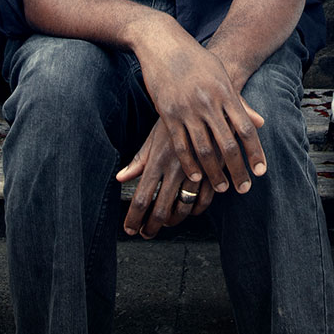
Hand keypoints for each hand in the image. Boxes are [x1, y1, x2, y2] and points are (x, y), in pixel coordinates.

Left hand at [117, 117, 217, 237]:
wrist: (207, 100)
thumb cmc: (177, 118)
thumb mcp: (154, 137)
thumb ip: (139, 160)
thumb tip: (120, 177)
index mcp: (157, 160)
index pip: (141, 198)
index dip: (134, 219)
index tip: (129, 229)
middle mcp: (175, 168)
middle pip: (160, 209)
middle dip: (151, 227)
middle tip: (146, 233)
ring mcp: (196, 171)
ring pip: (183, 208)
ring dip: (172, 221)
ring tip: (165, 223)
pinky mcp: (213, 170)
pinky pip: (204, 201)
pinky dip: (195, 211)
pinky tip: (189, 211)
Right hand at [131, 21, 266, 195]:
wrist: (164, 44)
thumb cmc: (197, 61)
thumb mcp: (221, 76)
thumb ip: (240, 103)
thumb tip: (261, 123)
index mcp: (226, 93)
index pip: (245, 129)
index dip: (255, 152)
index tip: (261, 171)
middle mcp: (209, 103)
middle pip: (228, 144)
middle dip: (238, 170)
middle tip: (244, 188)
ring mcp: (187, 109)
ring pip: (204, 149)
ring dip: (214, 173)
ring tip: (221, 188)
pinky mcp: (168, 114)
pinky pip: (181, 145)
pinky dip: (190, 163)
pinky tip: (196, 177)